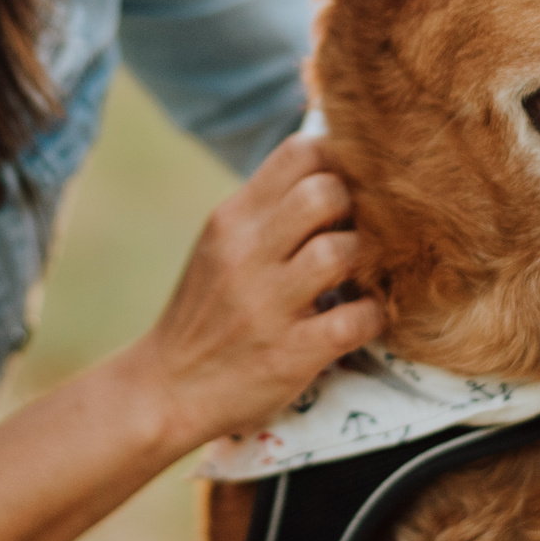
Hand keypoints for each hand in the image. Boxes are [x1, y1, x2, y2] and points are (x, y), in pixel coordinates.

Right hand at [122, 132, 385, 452]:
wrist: (166, 388)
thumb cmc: (205, 311)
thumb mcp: (221, 245)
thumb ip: (269, 209)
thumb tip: (332, 167)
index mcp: (232, 218)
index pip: (299, 152)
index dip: (341, 160)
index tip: (351, 186)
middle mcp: (246, 253)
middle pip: (326, 192)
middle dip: (358, 209)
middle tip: (357, 235)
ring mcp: (267, 305)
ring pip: (343, 252)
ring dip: (368, 263)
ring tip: (361, 278)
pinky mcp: (290, 354)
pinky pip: (356, 319)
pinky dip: (372, 316)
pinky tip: (362, 319)